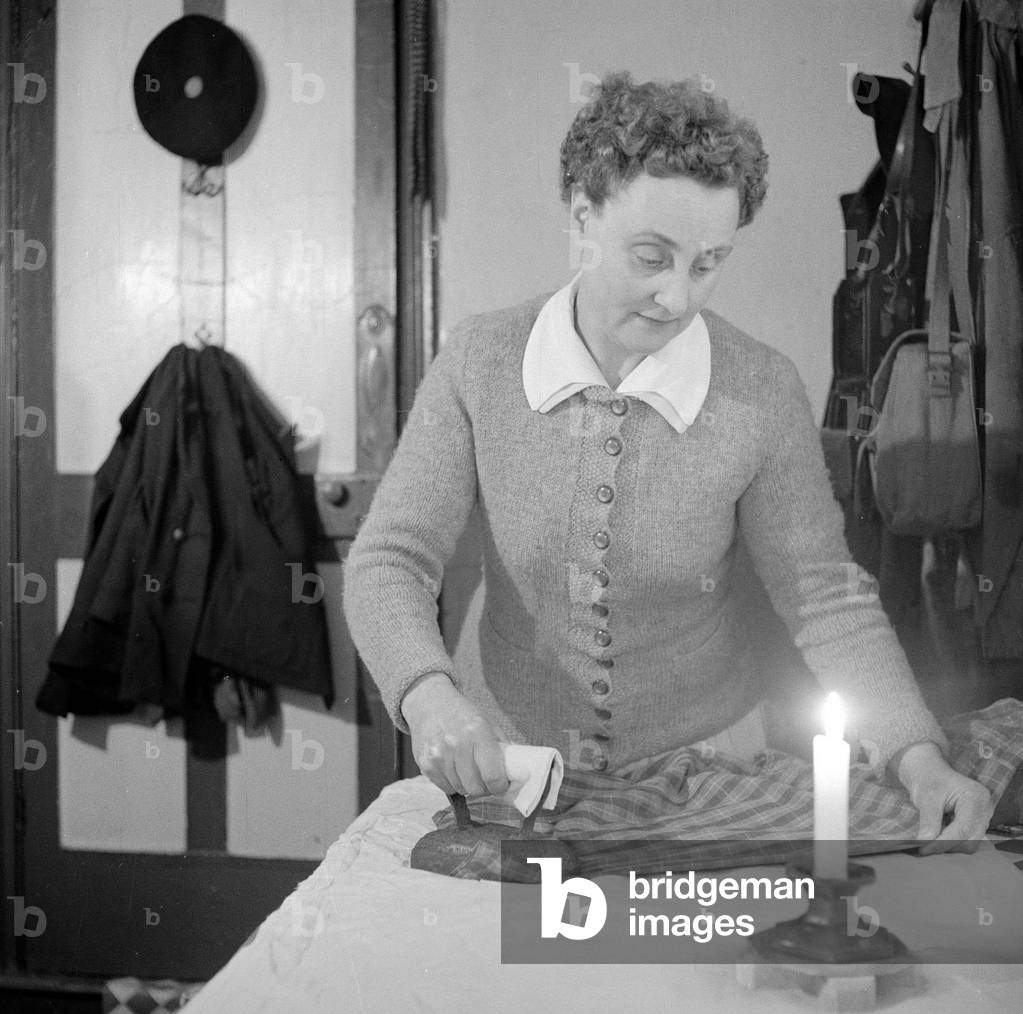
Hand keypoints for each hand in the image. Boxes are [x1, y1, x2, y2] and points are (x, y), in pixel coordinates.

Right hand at [401, 673, 509, 798]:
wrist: (430, 703)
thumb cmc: (462, 714)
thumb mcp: (488, 723)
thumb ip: (502, 748)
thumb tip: (517, 772)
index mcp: (477, 732)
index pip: (493, 776)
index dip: (500, 785)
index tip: (501, 784)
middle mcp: (456, 745)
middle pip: (476, 787)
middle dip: (484, 788)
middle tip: (486, 780)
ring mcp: (438, 756)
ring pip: (460, 789)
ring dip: (467, 785)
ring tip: (468, 769)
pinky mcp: (425, 764)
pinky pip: (445, 788)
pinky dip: (452, 783)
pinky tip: (453, 768)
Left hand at [896, 742, 993, 854]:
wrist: (931, 772)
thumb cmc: (929, 780)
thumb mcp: (926, 799)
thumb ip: (928, 823)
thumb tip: (924, 845)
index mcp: (975, 798)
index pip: (962, 830)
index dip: (942, 843)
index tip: (923, 850)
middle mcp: (985, 809)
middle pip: (970, 840)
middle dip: (947, 846)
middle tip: (923, 846)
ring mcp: (984, 817)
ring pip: (969, 843)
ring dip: (949, 845)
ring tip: (930, 837)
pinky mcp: (978, 823)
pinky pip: (967, 840)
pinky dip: (951, 841)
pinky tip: (938, 834)